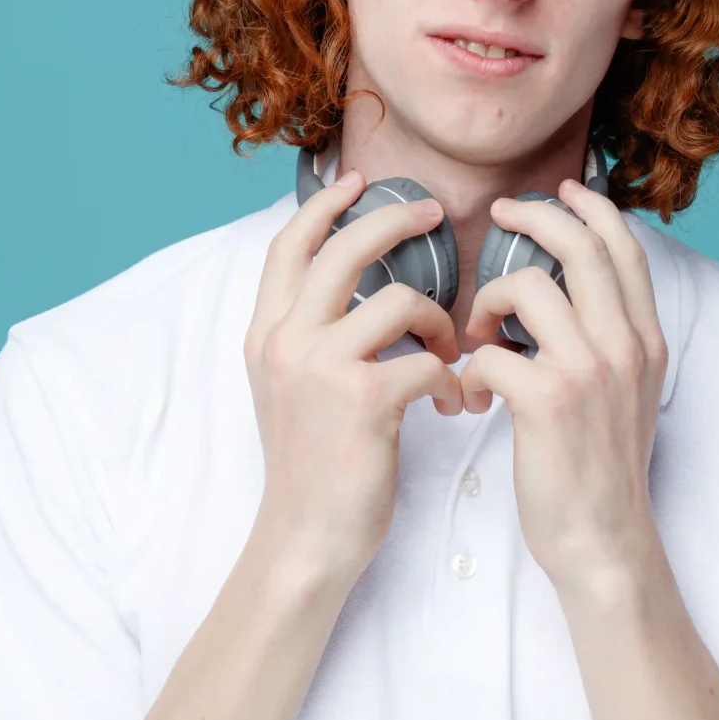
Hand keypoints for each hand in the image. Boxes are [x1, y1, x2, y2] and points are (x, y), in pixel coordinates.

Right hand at [247, 168, 464, 581]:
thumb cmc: (315, 469)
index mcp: (266, 335)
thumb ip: (312, 337)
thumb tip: (356, 292)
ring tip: (452, 355)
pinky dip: (449, 378)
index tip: (360, 181)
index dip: (325, 205)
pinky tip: (448, 404)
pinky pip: (426, 360)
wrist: (307, 538)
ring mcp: (320, 368)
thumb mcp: (291, 391)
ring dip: (438, 322)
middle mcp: (285, 341)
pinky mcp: (361, 400)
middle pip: (343, 248)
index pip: (289, 245)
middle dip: (395, 220)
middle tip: (436, 213)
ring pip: (397, 300)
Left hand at [458, 180, 667, 588]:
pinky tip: (470, 399)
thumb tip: (569, 299)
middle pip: (580, 244)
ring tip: (476, 338)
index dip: (590, 209)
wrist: (604, 542)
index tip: (560, 192)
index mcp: (647, 341)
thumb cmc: (600, 473)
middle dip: (535, 215)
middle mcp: (626, 346)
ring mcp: (590, 370)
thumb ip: (608, 343)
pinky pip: (491, 351)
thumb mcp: (626, 397)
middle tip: (500, 214)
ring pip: (529, 285)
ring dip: (488, 301)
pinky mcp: (548, 401)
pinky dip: (469, 369)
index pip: (625, 247)